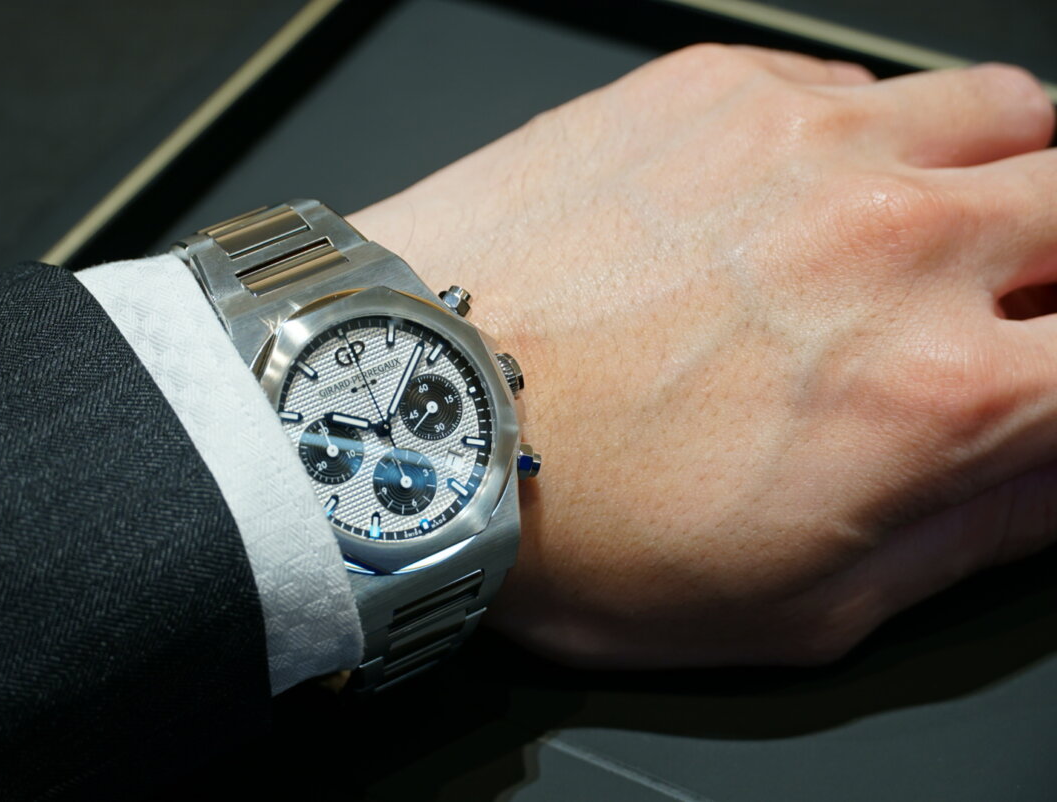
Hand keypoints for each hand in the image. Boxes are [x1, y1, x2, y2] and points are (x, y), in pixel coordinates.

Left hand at [349, 45, 1056, 668]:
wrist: (409, 412)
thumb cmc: (570, 522)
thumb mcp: (791, 606)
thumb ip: (963, 536)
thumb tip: (1055, 479)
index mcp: (938, 393)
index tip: (1048, 379)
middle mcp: (897, 242)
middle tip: (1008, 308)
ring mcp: (806, 143)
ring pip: (1006, 114)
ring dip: (1002, 175)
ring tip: (930, 232)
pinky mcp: (712, 88)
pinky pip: (859, 78)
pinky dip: (872, 133)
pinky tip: (802, 191)